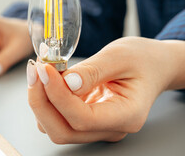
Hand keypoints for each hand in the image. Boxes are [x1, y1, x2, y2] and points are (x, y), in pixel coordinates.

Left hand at [27, 37, 184, 143]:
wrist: (152, 65)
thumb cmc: (142, 59)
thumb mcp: (120, 56)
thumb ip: (92, 70)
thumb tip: (65, 81)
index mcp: (126, 115)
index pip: (82, 118)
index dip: (58, 95)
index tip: (44, 69)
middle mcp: (109, 128)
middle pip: (63, 131)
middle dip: (41, 102)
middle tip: (35, 70)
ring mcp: (96, 126)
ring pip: (55, 127)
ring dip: (41, 100)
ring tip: (40, 70)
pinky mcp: (84, 118)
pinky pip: (57, 117)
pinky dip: (46, 98)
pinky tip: (47, 77)